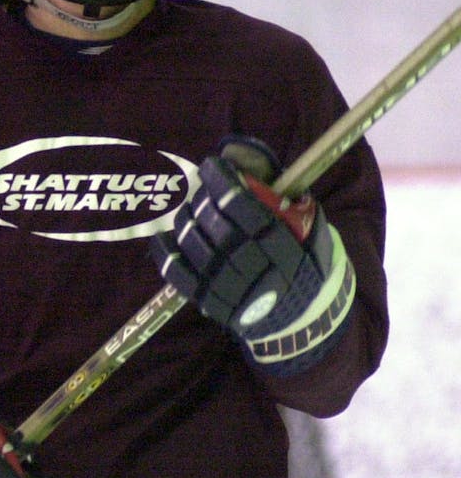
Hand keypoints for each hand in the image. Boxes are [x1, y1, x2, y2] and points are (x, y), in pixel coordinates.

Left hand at [149, 137, 355, 374]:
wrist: (301, 318)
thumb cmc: (306, 264)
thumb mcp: (311, 228)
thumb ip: (287, 195)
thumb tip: (248, 158)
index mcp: (280, 245)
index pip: (239, 203)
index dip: (220, 179)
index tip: (213, 165)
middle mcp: (249, 265)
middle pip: (211, 218)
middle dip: (204, 195)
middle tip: (205, 189)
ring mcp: (225, 285)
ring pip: (190, 239)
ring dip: (187, 216)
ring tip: (194, 210)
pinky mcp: (207, 300)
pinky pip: (175, 269)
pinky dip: (166, 248)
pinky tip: (168, 234)